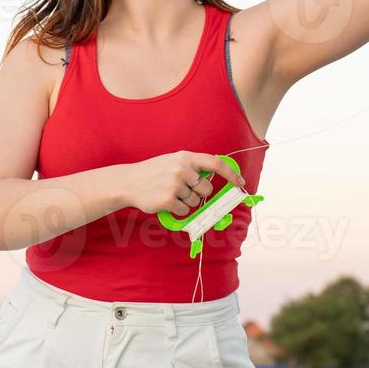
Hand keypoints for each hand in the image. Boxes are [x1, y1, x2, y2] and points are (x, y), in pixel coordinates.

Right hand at [122, 150, 245, 217]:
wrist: (129, 182)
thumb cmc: (153, 172)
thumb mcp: (172, 161)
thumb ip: (192, 167)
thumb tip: (214, 179)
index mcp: (185, 157)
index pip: (215, 163)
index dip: (230, 173)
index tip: (240, 183)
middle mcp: (182, 169)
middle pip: (206, 189)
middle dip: (198, 193)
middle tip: (182, 189)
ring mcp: (175, 185)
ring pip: (195, 201)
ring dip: (185, 201)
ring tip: (169, 193)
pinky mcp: (168, 200)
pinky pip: (184, 210)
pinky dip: (177, 209)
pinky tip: (165, 201)